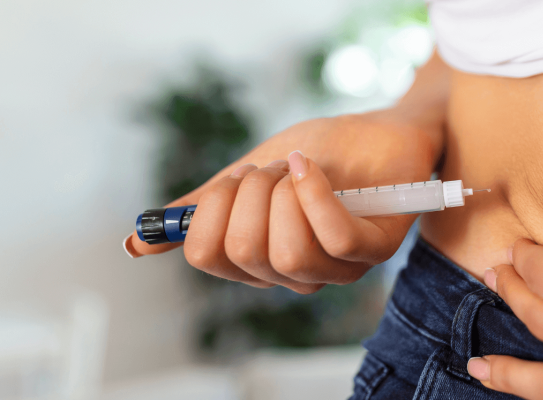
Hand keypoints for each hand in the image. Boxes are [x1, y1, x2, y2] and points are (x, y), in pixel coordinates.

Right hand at [124, 111, 438, 292]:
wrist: (380, 128)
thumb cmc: (321, 153)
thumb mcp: (250, 174)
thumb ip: (203, 208)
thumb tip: (137, 243)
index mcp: (259, 260)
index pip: (207, 256)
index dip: (210, 209)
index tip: (233, 179)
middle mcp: (296, 274)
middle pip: (243, 253)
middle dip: (248, 193)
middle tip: (271, 170)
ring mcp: (338, 267)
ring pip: (287, 253)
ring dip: (284, 193)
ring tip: (300, 168)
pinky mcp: (376, 249)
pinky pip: (333, 239)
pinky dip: (314, 195)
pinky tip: (311, 167)